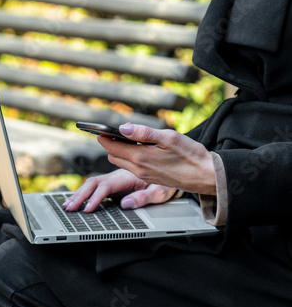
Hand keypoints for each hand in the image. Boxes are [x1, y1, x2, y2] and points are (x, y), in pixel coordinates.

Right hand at [62, 169, 176, 212]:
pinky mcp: (115, 183)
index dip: (95, 197)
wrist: (173, 171)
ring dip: (79, 194)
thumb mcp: (161, 191)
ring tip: (68, 205)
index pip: (107, 186)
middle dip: (80, 195)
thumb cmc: (167, 182)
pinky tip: (77, 200)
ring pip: (93, 183)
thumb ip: (144, 197)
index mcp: (128, 175)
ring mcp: (116, 179)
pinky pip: (97, 187)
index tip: (87, 209)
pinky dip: (85, 193)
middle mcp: (119, 175)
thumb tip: (125, 204)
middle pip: (94, 182)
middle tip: (69, 208)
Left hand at [97, 122, 215, 195]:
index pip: (111, 146)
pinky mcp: (151, 179)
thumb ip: (144, 133)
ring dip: (119, 152)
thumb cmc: (191, 155)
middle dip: (109, 144)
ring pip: (122, 163)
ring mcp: (144, 176)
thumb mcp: (169, 137)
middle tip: (111, 132)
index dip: (103, 136)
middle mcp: (139, 169)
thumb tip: (123, 128)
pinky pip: (132, 168)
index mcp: (141, 157)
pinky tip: (140, 150)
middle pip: (113, 155)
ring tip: (126, 139)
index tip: (99, 129)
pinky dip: (130, 158)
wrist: (206, 175)